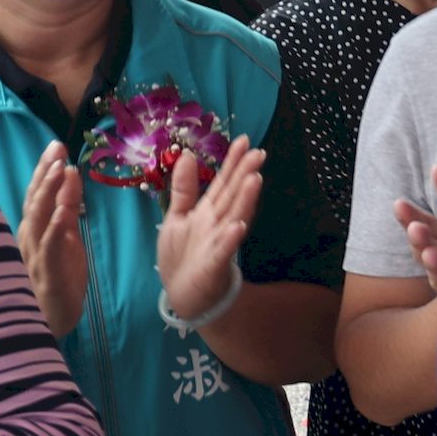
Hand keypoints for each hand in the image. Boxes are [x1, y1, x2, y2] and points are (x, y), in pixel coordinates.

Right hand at [17, 141, 89, 334]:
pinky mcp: (47, 272)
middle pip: (34, 200)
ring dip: (48, 193)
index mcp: (34, 228)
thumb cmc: (59, 277)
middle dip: (44, 172)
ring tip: (59, 169)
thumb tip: (70, 173)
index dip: (44, 169)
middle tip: (56, 147)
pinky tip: (63, 211)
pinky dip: (55, 226)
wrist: (53, 319)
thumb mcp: (68, 236)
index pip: (37, 193)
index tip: (55, 145)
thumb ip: (68, 207)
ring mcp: (35, 254)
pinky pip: (50, 246)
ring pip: (38, 218)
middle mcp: (29, 237)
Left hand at [155, 137, 263, 324]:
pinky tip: (238, 228)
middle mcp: (217, 224)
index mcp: (208, 212)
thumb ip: (184, 189)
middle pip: (232, 196)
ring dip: (245, 201)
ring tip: (255, 180)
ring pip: (233, 218)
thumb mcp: (177, 217)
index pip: (223, 183)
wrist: (183, 295)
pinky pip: (222, 251)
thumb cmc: (182, 256)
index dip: (232, 162)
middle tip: (259, 153)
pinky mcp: (213, 266)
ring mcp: (218, 244)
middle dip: (245, 175)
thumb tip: (188, 155)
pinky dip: (230, 240)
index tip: (244, 140)